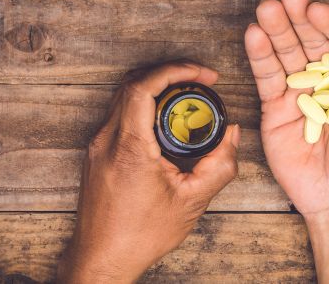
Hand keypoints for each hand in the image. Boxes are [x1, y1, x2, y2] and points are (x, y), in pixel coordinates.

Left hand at [57, 62, 239, 282]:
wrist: (102, 258)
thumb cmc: (140, 235)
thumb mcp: (192, 202)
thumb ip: (220, 165)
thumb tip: (232, 134)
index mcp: (130, 148)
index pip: (143, 87)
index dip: (175, 70)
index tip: (203, 75)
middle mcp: (106, 141)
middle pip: (133, 83)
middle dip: (169, 73)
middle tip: (199, 80)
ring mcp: (97, 145)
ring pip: (123, 96)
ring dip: (155, 87)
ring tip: (186, 96)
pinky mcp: (96, 153)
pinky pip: (119, 114)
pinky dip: (143, 104)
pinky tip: (165, 119)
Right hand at [244, 0, 328, 217]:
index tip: (316, 9)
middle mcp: (327, 80)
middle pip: (311, 41)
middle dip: (299, 19)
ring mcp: (300, 93)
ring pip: (287, 54)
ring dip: (276, 30)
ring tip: (266, 9)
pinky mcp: (275, 108)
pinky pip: (267, 78)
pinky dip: (260, 56)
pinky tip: (255, 36)